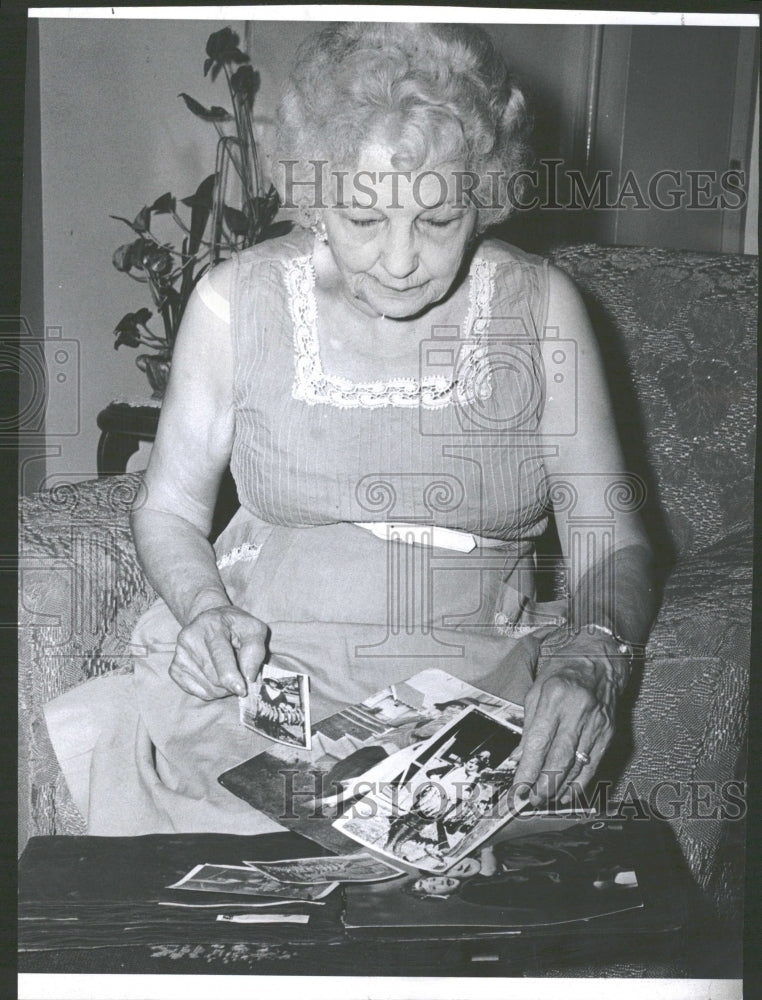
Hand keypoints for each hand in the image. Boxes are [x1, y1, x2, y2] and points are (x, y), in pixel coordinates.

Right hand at [169, 605, 267, 700]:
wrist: (208, 620)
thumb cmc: (235, 626)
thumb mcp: (253, 629)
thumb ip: (255, 650)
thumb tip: (249, 677)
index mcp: (211, 625)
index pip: (220, 656)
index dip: (231, 677)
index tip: (242, 691)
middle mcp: (190, 639)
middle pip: (215, 677)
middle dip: (233, 683)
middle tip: (242, 673)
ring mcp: (179, 655)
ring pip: (208, 688)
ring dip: (225, 688)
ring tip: (227, 670)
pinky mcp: (174, 669)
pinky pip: (199, 692)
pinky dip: (212, 690)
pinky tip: (215, 675)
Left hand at [509, 627, 626, 805]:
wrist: (601, 659)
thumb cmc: (564, 671)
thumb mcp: (537, 690)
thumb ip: (528, 726)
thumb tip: (518, 757)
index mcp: (555, 697)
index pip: (539, 743)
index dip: (527, 770)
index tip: (517, 788)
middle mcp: (578, 712)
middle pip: (559, 759)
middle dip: (542, 785)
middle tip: (528, 800)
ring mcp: (596, 724)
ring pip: (577, 765)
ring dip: (559, 788)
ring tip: (543, 800)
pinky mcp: (608, 733)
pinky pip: (593, 764)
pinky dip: (579, 782)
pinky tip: (566, 792)